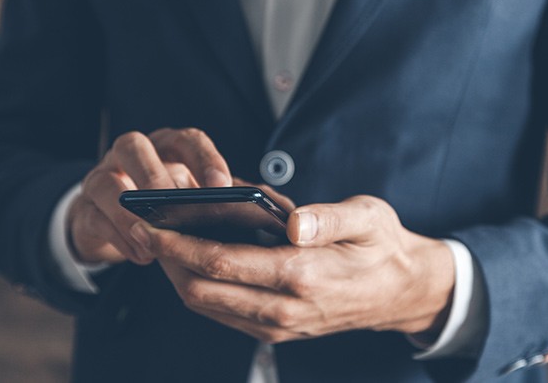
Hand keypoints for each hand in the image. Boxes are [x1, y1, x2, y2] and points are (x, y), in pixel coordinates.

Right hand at [67, 128, 231, 264]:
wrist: (109, 222)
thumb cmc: (160, 206)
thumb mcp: (187, 198)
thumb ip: (208, 201)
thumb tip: (246, 218)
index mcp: (166, 147)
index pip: (187, 140)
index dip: (205, 159)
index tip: (221, 186)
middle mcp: (131, 155)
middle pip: (134, 146)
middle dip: (154, 177)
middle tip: (174, 209)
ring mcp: (102, 178)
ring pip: (107, 183)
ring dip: (130, 214)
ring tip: (155, 241)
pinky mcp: (85, 209)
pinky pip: (95, 219)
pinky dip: (120, 238)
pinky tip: (142, 254)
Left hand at [132, 195, 454, 341]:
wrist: (402, 292)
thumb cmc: (382, 247)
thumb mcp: (367, 218)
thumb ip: (327, 217)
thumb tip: (290, 220)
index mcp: (302, 274)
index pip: (221, 263)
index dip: (178, 245)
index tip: (150, 225)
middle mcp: (285, 308)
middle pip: (202, 290)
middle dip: (167, 261)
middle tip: (145, 229)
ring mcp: (280, 325)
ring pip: (209, 306)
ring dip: (179, 277)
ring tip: (164, 243)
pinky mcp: (279, 330)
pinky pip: (225, 314)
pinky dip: (202, 290)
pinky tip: (195, 264)